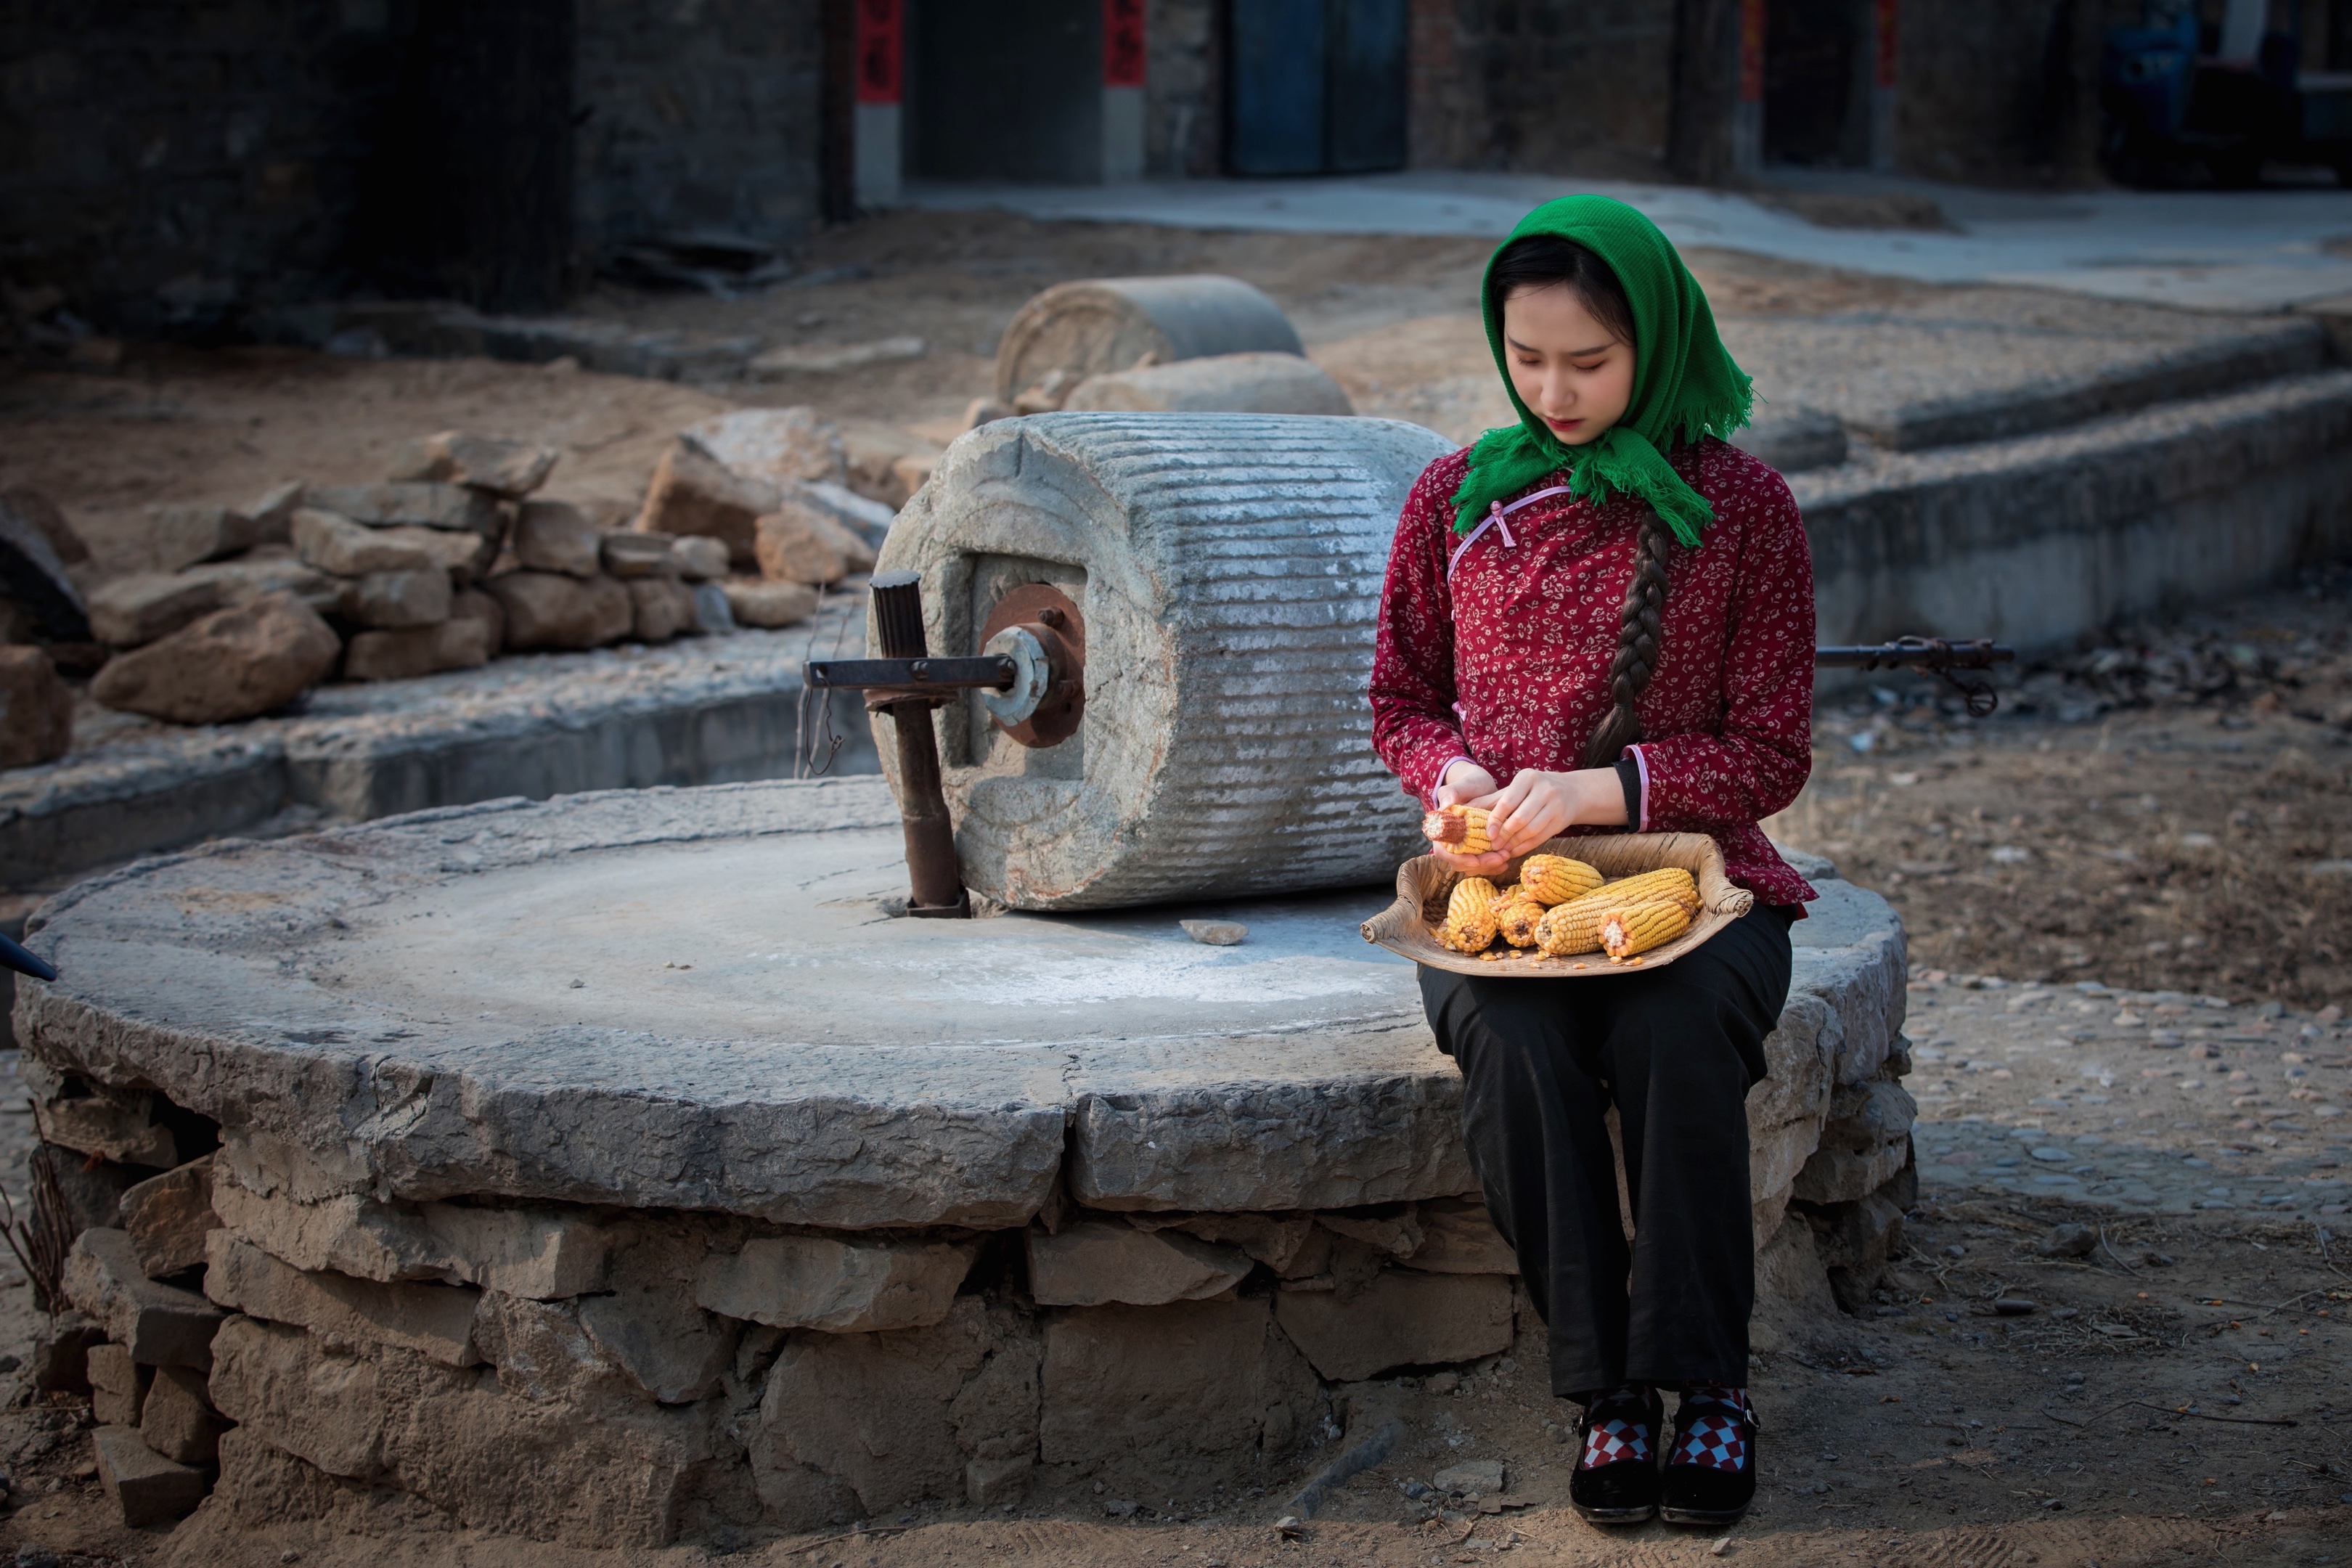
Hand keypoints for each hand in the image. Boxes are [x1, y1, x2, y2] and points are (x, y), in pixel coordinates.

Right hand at [1429, 760, 1509, 875]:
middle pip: (1459, 862)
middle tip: (1500, 858)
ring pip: (1471, 866)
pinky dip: (1492, 865)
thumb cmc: (1470, 784)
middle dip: (1479, 864)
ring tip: (1506, 858)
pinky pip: (1481, 863)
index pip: (1443, 851)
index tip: (1475, 860)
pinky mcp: (1475, 848)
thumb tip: (1445, 805)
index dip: (1458, 858)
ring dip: (1488, 866)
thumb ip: (1451, 792)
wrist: (1480, 786)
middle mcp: (1449, 840)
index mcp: (1441, 828)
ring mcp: (1462, 846)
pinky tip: (1506, 861)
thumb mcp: (1462, 785)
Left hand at [1482, 767, 1629, 859]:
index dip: (1496, 820)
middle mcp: (1544, 788)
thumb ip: (1491, 800)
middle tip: (1493, 846)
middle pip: (1520, 818)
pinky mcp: (1562, 819)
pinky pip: (1541, 837)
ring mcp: (1556, 804)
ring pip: (1531, 830)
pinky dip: (1525, 847)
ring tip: (1503, 850)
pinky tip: (1515, 851)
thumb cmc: (1534, 790)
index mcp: (1527, 778)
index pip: (1507, 802)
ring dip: (1515, 843)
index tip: (1488, 834)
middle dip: (1504, 835)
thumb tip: (1463, 811)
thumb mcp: (1514, 789)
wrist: (1571, 791)